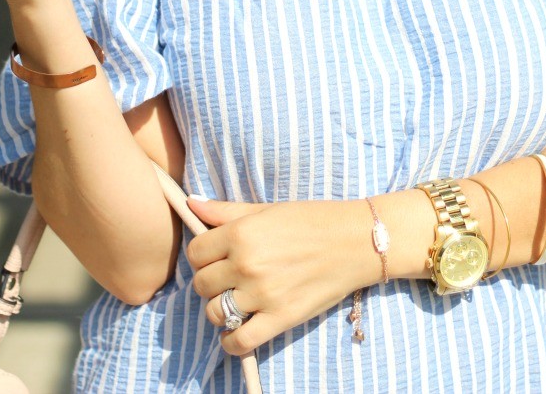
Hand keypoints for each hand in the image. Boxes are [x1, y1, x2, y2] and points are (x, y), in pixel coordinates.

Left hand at [186, 196, 376, 355]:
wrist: (354, 241)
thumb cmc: (310, 220)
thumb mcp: (267, 209)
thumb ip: (226, 211)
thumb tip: (191, 203)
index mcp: (242, 232)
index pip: (195, 253)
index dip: (202, 256)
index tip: (215, 257)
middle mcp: (247, 263)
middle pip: (202, 284)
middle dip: (211, 282)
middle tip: (228, 278)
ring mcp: (263, 294)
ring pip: (215, 313)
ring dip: (220, 310)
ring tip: (237, 301)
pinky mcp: (280, 318)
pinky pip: (239, 342)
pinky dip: (231, 342)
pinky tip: (238, 330)